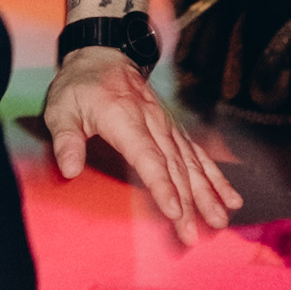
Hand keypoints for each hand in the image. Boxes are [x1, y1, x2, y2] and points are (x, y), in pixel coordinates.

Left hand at [43, 45, 242, 244]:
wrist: (104, 55)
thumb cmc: (80, 86)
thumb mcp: (61, 108)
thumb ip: (66, 139)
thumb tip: (69, 169)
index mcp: (125, 119)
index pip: (148, 157)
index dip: (163, 185)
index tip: (174, 211)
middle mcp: (153, 123)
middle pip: (175, 167)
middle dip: (188, 202)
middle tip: (194, 234)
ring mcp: (167, 126)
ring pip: (192, 163)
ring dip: (207, 193)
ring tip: (220, 220)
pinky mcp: (174, 129)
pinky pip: (198, 154)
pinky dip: (215, 176)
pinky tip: (229, 197)